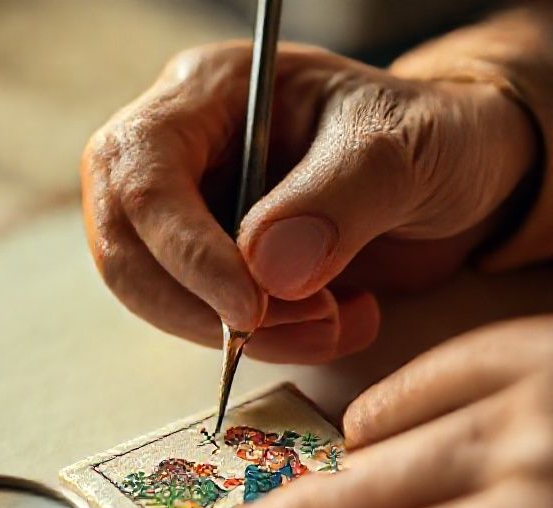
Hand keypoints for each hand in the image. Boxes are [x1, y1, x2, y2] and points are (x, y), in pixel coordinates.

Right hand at [82, 43, 534, 362]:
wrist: (449, 171)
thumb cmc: (427, 134)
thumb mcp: (403, 146)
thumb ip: (339, 197)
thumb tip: (267, 274)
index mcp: (209, 93)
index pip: (145, 177)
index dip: (186, 252)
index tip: (251, 308)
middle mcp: (182, 155)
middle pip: (126, 250)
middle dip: (205, 310)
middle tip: (306, 323)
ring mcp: (190, 215)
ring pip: (158, 299)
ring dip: (238, 337)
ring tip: (333, 325)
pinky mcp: (211, 268)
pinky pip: (201, 322)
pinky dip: (263, 346)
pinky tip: (329, 327)